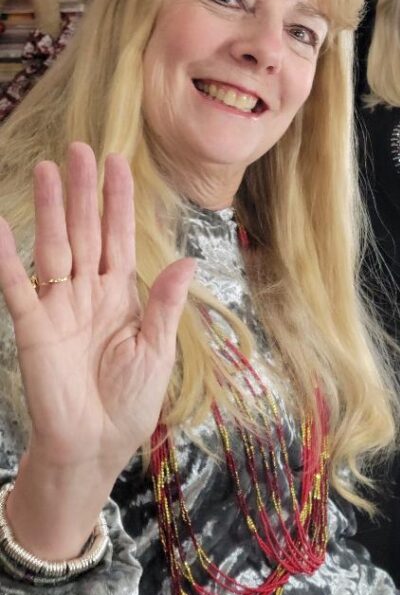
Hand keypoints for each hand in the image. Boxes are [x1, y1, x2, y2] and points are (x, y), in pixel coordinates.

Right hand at [0, 143, 194, 485]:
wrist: (96, 445)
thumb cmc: (129, 401)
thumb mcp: (156, 350)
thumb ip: (164, 304)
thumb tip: (187, 262)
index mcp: (121, 294)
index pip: (119, 236)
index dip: (118, 200)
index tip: (118, 162)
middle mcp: (88, 292)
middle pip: (85, 231)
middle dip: (84, 192)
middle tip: (80, 149)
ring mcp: (59, 307)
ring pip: (54, 247)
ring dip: (51, 210)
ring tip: (48, 170)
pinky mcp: (33, 328)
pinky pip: (17, 288)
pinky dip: (7, 258)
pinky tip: (2, 226)